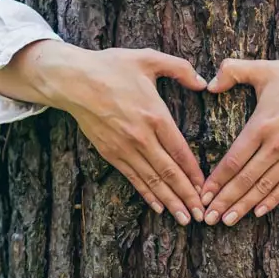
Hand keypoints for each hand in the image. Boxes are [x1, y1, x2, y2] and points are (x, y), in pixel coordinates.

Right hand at [0, 41, 207, 223]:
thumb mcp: (148, 58)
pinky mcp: (110, 153)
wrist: (72, 80)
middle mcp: (141, 137)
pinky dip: (147, 194)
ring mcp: (124, 147)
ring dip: (169, 201)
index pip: (180, 151)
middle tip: (200, 214)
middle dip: (186, 196)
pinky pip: (133, 178)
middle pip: (169, 172)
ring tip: (184, 219)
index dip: (194, 173)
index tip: (206, 188)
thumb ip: (180, 68)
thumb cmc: (111, 66)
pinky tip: (158, 207)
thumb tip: (203, 82)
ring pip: (151, 180)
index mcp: (155, 115)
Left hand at [200, 40, 278, 225]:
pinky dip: (271, 200)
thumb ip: (233, 71)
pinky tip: (257, 212)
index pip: (234, 159)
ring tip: (226, 221)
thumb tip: (208, 83)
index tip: (203, 194)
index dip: (217, 180)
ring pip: (264, 187)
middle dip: (224, 200)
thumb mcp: (264, 68)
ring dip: (244, 205)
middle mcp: (277, 144)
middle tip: (207, 218)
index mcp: (262, 124)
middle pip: (245, 179)